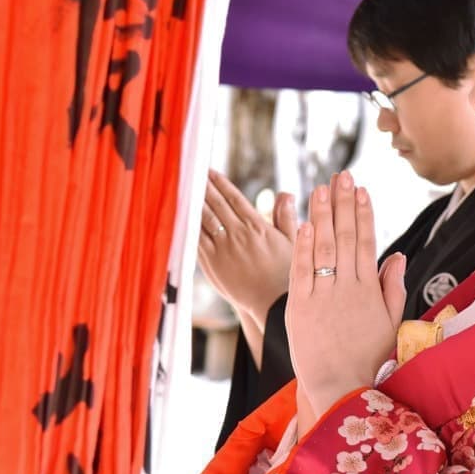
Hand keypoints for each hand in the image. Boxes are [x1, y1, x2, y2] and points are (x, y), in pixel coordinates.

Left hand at [198, 170, 295, 328]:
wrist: (273, 303)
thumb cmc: (286, 273)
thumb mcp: (292, 242)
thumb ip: (285, 216)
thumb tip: (286, 194)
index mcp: (257, 226)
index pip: (234, 198)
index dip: (221, 183)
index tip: (210, 171)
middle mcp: (239, 234)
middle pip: (216, 204)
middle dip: (203, 187)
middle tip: (191, 171)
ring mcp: (224, 248)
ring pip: (204, 218)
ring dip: (194, 202)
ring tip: (184, 188)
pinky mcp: (212, 263)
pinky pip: (197, 239)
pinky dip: (189, 225)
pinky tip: (183, 215)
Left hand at [285, 171, 406, 416]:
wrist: (341, 387)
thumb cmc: (368, 357)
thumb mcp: (390, 322)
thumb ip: (393, 287)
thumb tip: (398, 256)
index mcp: (369, 290)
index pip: (366, 242)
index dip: (364, 214)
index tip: (362, 191)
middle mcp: (347, 289)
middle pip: (344, 237)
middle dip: (343, 204)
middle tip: (341, 176)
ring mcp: (322, 297)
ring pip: (322, 248)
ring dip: (321, 216)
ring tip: (321, 189)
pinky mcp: (300, 307)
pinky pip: (301, 272)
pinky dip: (302, 247)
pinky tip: (303, 224)